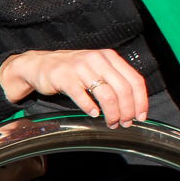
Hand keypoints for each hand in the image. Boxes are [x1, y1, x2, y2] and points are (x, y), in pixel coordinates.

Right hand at [0, 48, 147, 127]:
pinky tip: (93, 114)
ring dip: (112, 113)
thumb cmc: (71, 70)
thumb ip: (114, 80)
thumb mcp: (96, 67)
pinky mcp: (64, 77)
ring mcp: (80, 68)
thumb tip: (133, 105)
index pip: (134, 80)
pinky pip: (83, 96)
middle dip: (126, 111)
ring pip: (106, 94)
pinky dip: (91, 108)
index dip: (140, 101)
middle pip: (122, 89)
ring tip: (110, 122)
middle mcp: (97, 60)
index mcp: (109, 57)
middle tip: (124, 123)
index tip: (140, 116)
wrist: (39, 64)